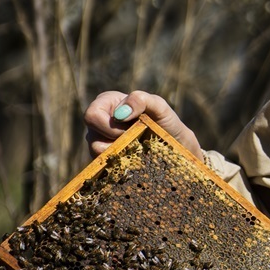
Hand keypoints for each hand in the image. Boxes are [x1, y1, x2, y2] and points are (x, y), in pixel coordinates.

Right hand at [84, 89, 203, 160]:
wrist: (178, 150)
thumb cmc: (167, 123)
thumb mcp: (160, 107)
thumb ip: (141, 100)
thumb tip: (120, 113)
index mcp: (107, 105)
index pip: (92, 115)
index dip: (109, 126)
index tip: (129, 129)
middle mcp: (101, 125)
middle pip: (91, 138)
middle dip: (115, 142)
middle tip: (135, 141)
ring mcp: (102, 145)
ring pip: (97, 155)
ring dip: (120, 154)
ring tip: (137, 150)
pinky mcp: (109, 162)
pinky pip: (105, 169)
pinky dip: (121, 166)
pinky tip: (134, 161)